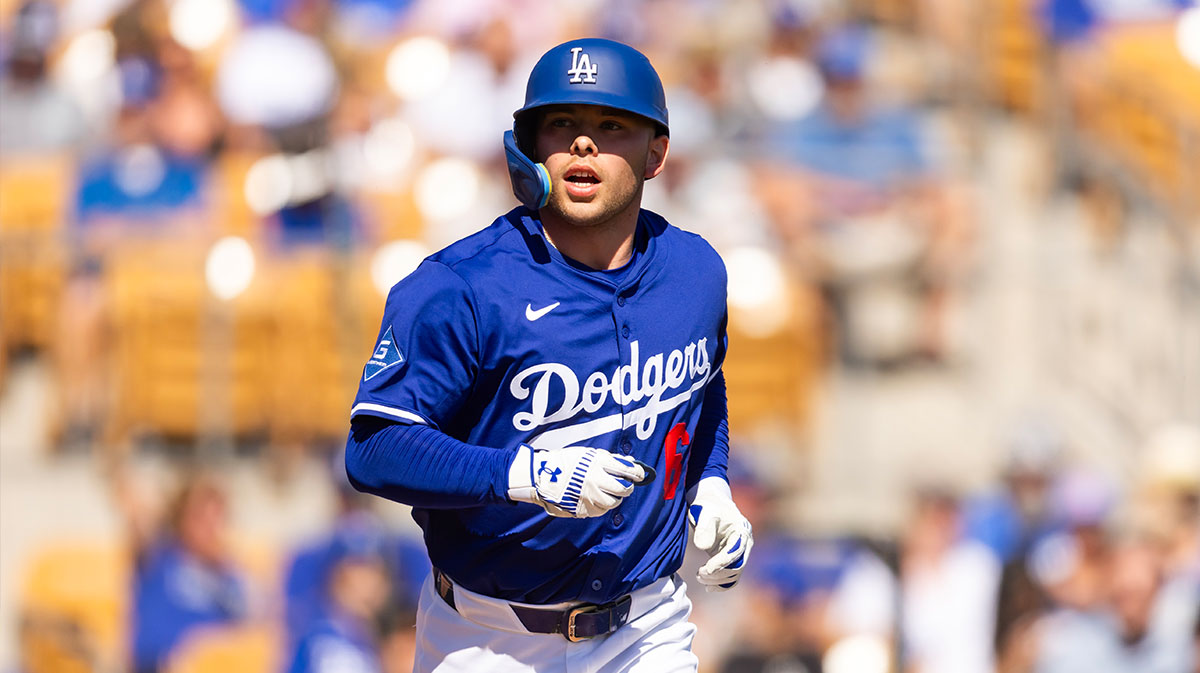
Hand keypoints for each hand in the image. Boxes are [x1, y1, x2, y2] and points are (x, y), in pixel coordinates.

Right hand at [508, 445, 645, 517]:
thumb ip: (610, 459)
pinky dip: (602, 505)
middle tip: (625, 485)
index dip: (637, 473)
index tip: (640, 475)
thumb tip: (630, 463)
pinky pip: (600, 510)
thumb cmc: (566, 462)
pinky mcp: (582, 509)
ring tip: (609, 492)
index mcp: (597, 464)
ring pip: (613, 503)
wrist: (541, 476)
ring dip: (615, 498)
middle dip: (628, 487)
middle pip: (623, 489)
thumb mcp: (588, 454)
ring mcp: (589, 497)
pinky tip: (596, 498)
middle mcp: (595, 480)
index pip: (627, 470)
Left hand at [687, 477, 752, 590]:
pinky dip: (722, 584)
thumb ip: (704, 528)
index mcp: (742, 530)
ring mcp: (740, 552)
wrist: (711, 503)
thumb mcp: (704, 512)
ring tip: (699, 577)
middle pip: (737, 566)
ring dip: (718, 580)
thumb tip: (702, 547)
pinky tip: (708, 587)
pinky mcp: (732, 558)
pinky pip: (732, 576)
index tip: (706, 569)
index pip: (735, 551)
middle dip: (718, 573)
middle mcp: (745, 542)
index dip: (721, 562)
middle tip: (699, 574)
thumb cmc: (708, 506)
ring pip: (734, 574)